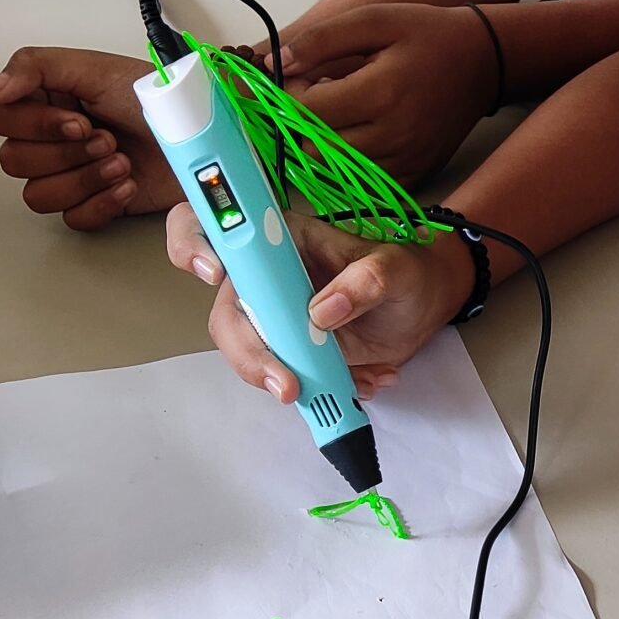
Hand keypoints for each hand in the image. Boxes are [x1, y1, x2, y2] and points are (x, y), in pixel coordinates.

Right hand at [0, 44, 176, 227]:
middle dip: (67, 153)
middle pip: (15, 161)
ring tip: (121, 162)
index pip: (4, 121)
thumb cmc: (158, 99)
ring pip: (39, 195)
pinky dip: (102, 204)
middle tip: (106, 139)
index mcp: (48, 101)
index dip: (38, 126)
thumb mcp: (97, 68)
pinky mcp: (97, 202)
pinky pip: (73, 219)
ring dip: (84, 179)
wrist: (201, 136)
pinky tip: (127, 184)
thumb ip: (36, 67)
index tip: (78, 119)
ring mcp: (74, 173)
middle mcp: (55, 138)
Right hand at [167, 203, 477, 400]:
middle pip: (224, 314)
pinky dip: (324, 391)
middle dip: (248, 354)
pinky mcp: (291, 353)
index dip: (194, 244)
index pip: (214, 227)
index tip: (215, 273)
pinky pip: (285, 378)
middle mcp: (265, 278)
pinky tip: (367, 381)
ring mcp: (274, 319)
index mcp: (279, 238)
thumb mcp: (397, 269)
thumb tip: (322, 311)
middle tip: (286, 385)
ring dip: (286, 380)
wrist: (424, 305)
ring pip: (250, 355)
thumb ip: (365, 281)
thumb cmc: (405, 271)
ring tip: (348, 384)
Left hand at [279, 2, 500, 180]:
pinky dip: (349, 162)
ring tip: (342, 113)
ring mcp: (405, 160)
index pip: (308, 111)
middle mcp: (394, 134)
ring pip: (334, 170)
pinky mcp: (413, 174)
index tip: (303, 77)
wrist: (483, 63)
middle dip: (304, 123)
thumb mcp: (375, 20)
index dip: (291, 95)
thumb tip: (275, 64)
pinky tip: (360, 133)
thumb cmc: (426, 35)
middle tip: (320, 96)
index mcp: (381, 92)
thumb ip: (322, 39)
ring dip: (324, 144)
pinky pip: (361, 182)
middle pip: (315, 147)